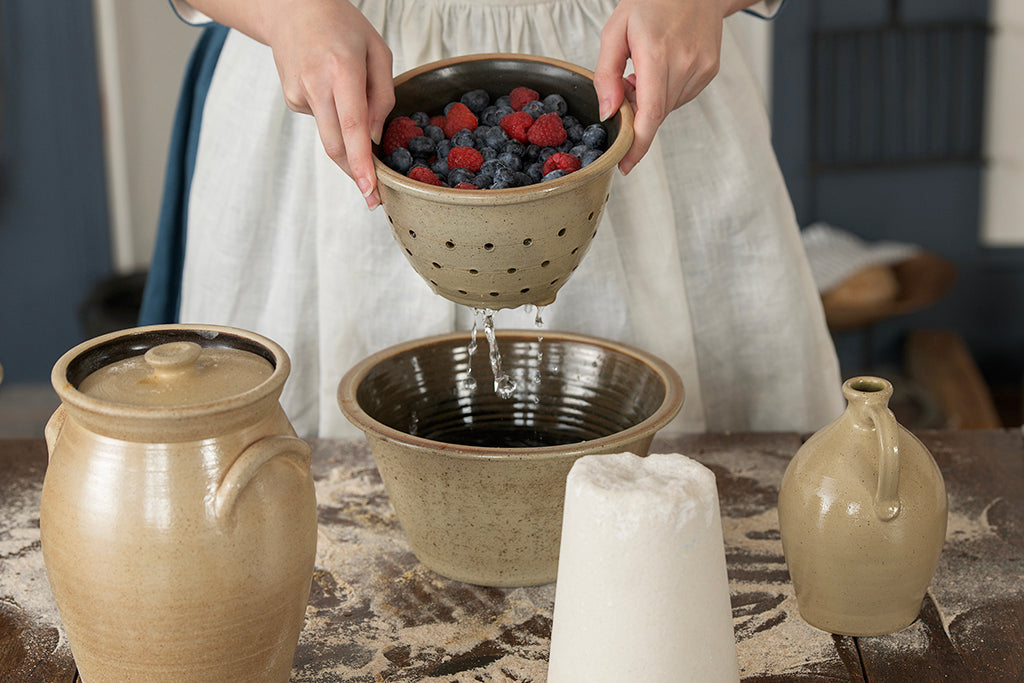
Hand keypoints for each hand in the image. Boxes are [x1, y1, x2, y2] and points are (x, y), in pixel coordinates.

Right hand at [253, 0, 393, 208]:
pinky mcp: (291, 99)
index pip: (353, 127)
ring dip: (347, 141)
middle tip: (373, 195)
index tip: (369, 190)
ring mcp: (298, 93)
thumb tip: (375, 137)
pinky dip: (333, 114)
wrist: (292, 8)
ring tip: (351, 97)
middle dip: (356, 173)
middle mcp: (316, 84)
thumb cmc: (341, 26)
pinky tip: (330, 86)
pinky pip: (321, 120)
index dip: (361, 164)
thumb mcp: (377, 51)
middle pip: (336, 145)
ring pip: (328, 136)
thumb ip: (382, 95)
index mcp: (341, 69)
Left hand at [593, 0, 731, 174]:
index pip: (650, 113)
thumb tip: (607, 112)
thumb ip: (606, 74)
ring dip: (651, 101)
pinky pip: (681, 96)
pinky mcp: (710, 71)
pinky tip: (662, 68)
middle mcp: (685, 64)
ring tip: (644, 69)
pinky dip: (666, 92)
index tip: (625, 164)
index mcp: (658, 54)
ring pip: (668, 107)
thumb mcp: (616, 29)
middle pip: (656, 113)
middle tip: (625, 88)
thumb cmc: (653, 2)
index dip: (637, 144)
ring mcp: (702, 69)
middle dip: (636, 114)